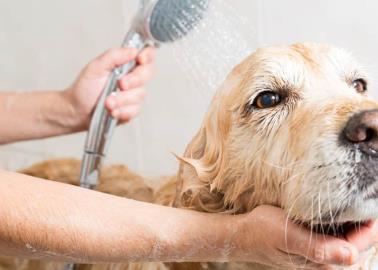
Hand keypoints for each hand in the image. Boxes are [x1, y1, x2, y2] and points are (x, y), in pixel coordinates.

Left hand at [64, 47, 155, 128]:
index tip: (140, 59)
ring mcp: (134, 95)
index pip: (146, 55)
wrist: (77, 110)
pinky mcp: (131, 110)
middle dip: (134, 80)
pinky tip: (112, 110)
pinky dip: (122, 111)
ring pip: (140, 94)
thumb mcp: (95, 67)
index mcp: (126, 64)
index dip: (148, 56)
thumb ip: (114, 56)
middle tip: (120, 84)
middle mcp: (133, 78)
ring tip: (108, 102)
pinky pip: (135, 110)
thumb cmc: (85, 88)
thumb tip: (132, 50)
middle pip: (147, 74)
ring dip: (122, 99)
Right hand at [229, 205, 361, 268]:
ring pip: (349, 241)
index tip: (372, 202)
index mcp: (322, 262)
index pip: (360, 245)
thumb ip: (318, 248)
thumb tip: (350, 256)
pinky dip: (342, 224)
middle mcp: (324, 263)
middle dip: (364, 224)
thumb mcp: (288, 235)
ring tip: (355, 203)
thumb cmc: (262, 232)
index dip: (369, 225)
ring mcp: (319, 256)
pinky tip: (337, 211)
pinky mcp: (313, 248)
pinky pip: (337, 238)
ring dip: (354, 223)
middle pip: (358, 245)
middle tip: (366, 199)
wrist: (243, 234)